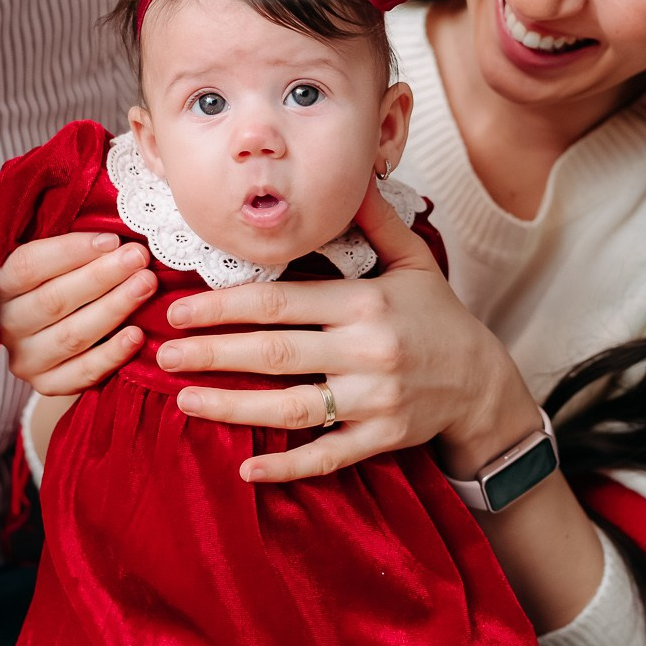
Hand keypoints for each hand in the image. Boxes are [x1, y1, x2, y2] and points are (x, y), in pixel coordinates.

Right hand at [0, 232, 153, 393]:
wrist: (49, 333)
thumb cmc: (58, 278)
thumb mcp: (50, 256)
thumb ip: (69, 239)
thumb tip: (109, 217)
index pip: (29, 265)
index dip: (71, 251)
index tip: (112, 239)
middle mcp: (6, 323)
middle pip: (54, 300)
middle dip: (102, 276)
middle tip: (139, 258)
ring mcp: (24, 358)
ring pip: (72, 335)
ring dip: (114, 308)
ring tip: (146, 285)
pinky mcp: (46, 384)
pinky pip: (82, 373)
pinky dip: (112, 354)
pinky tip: (137, 335)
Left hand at [158, 186, 539, 482]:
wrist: (483, 382)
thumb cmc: (437, 316)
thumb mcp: (412, 259)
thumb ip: (374, 220)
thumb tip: (349, 174)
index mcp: (365, 303)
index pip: (280, 303)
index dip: (224, 306)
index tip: (179, 310)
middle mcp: (367, 351)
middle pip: (275, 354)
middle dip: (213, 353)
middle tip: (162, 355)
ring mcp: (374, 400)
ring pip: (292, 408)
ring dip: (233, 407)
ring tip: (184, 401)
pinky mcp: (381, 438)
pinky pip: (327, 455)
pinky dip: (287, 467)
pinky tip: (246, 471)